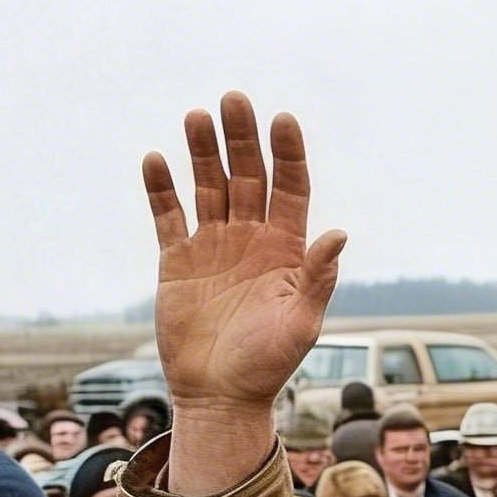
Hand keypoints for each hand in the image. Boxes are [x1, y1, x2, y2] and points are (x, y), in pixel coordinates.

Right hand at [142, 96, 346, 487]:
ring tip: (197, 117)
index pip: (290, 188)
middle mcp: (250, 238)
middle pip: (247, 176)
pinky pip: (168, 215)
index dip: (287, 154)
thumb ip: (317, 278)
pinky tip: (156, 159)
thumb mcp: (301, 324)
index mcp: (286, 249)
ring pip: (207, 186)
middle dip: (242, 138)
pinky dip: (161, 189)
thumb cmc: (268, 365)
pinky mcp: (177, 260)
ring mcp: (212, 245)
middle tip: (234, 99)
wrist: (221, 397)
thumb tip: (339, 234)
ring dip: (202, 151)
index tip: (282, 119)